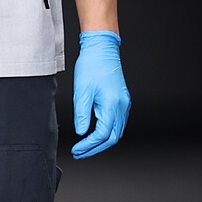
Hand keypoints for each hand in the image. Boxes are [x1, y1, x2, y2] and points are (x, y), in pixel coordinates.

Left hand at [71, 30, 130, 158]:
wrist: (102, 48)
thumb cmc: (92, 65)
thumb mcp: (82, 91)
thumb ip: (82, 114)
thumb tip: (82, 132)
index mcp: (112, 105)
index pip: (102, 134)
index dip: (89, 145)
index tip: (77, 149)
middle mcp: (122, 106)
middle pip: (113, 137)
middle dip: (96, 148)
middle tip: (80, 153)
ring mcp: (124, 103)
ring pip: (117, 131)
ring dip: (102, 141)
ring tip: (86, 146)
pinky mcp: (122, 100)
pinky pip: (117, 122)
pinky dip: (107, 131)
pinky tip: (95, 133)